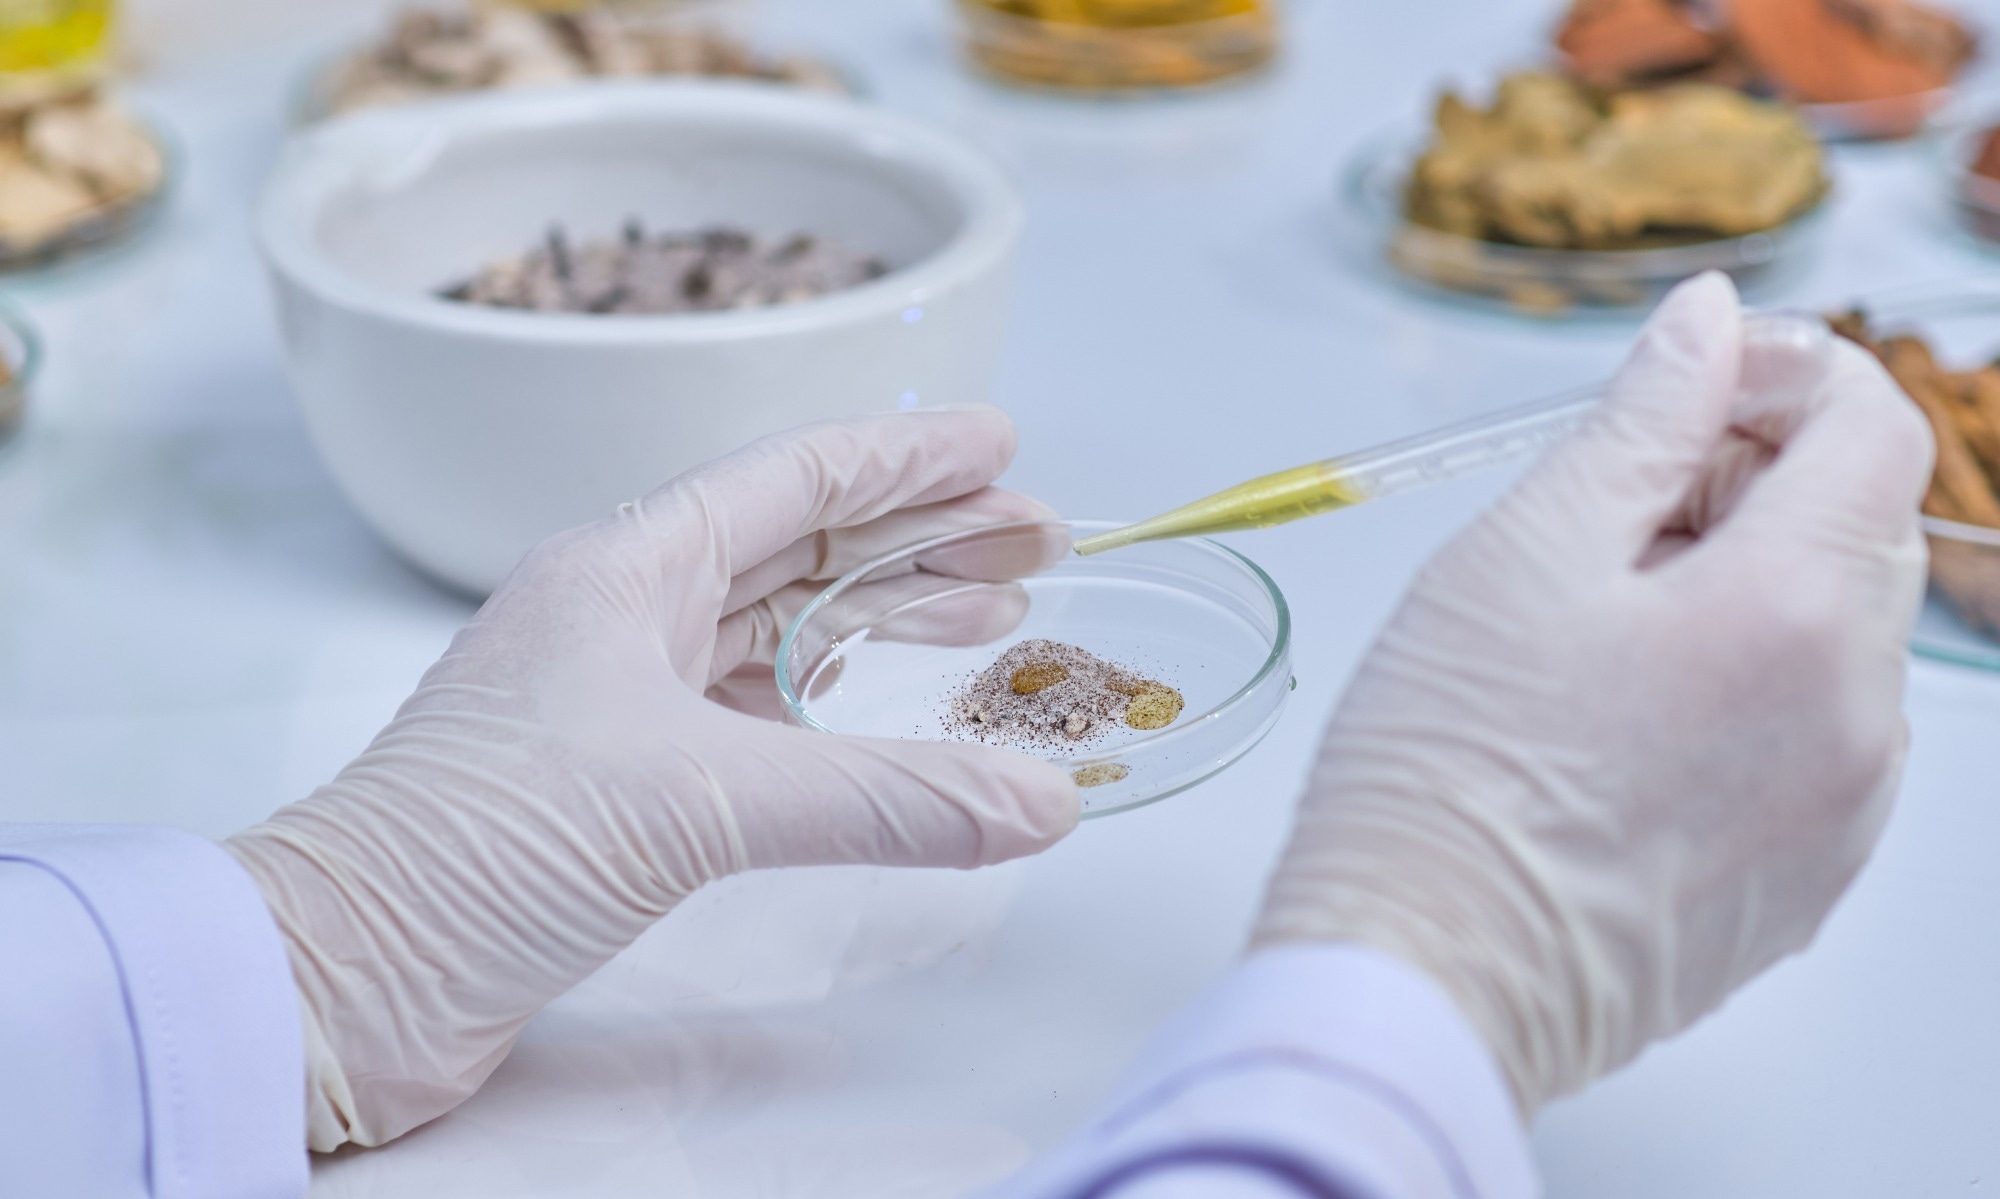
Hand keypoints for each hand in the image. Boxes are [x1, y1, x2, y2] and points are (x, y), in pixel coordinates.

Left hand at [226, 408, 1079, 1149]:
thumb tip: (1036, 802)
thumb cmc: (474, 847)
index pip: (794, 479)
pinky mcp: (616, 786)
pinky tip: (881, 717)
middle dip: (922, 543)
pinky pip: (751, 719)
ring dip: (883, 625)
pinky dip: (831, 714)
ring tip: (991, 625)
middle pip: (801, 551)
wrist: (346, 976)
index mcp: (624, 568)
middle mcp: (620, 616)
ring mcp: (616, 701)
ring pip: (778, 634)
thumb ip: (883, 797)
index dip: (906, 461)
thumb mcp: (698, 799)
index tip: (999, 444)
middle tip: (1034, 544)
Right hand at [1253, 273, 1932, 1111]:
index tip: (1693, 389)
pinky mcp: (1808, 879)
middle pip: (1859, 527)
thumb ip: (1640, 420)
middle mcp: (1858, 716)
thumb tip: (1711, 325)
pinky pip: (1815, 737)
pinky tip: (1622, 724)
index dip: (1787, 374)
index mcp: (1796, 612)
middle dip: (1754, 485)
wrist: (1425, 976)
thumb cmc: (1447, 775)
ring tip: (1598, 639)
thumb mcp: (1522, 553)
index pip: (1874, 426)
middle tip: (1608, 521)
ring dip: (1746, 593)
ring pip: (1837, 636)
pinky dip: (1746, 693)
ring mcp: (1844, 810)